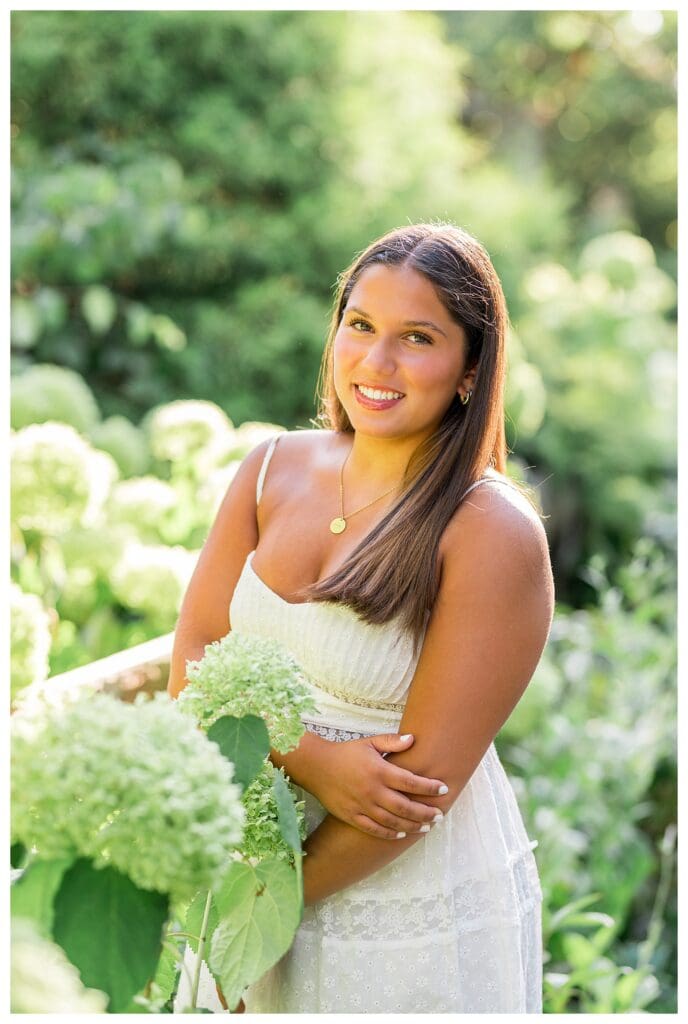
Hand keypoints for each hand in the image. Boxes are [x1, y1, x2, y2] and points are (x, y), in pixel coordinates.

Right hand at [309, 733, 446, 838]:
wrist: (316, 766)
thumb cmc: (346, 753)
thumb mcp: (369, 742)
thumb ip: (392, 741)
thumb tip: (413, 739)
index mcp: (378, 770)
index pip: (410, 781)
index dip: (429, 787)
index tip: (444, 789)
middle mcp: (372, 790)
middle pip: (405, 806)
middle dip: (425, 812)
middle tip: (440, 814)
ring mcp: (361, 805)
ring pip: (392, 821)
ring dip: (412, 825)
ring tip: (427, 827)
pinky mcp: (352, 816)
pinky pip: (374, 829)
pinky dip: (390, 833)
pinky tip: (402, 834)